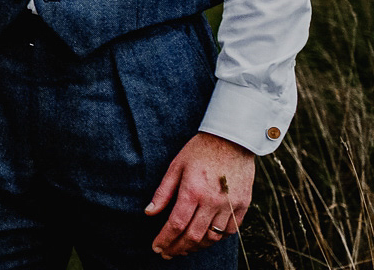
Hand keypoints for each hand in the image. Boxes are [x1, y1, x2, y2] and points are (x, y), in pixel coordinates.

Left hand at [146, 132, 254, 257]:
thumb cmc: (199, 150)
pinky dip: (216, 239)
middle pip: (193, 236)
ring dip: (196, 247)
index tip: (157, 248)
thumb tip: (149, 213)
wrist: (232, 139)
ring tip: (183, 249)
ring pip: (212, 237)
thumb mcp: (176, 166)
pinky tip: (205, 239)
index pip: (176, 224)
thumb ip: (163, 192)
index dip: (165, 239)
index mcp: (193, 191)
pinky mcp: (243, 205)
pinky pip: (230, 231)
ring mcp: (230, 205)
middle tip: (167, 253)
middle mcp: (212, 201)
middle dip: (177, 248)